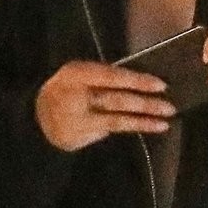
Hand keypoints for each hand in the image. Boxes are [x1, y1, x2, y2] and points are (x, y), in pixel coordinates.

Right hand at [35, 60, 174, 152]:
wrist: (38, 118)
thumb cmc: (66, 90)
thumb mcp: (79, 75)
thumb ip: (103, 76)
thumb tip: (140, 80)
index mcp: (77, 73)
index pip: (112, 76)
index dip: (136, 80)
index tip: (160, 84)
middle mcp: (76, 94)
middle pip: (115, 98)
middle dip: (144, 102)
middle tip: (168, 105)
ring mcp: (77, 117)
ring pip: (116, 117)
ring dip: (143, 119)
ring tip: (164, 121)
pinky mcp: (80, 134)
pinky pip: (111, 129)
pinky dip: (133, 127)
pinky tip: (150, 127)